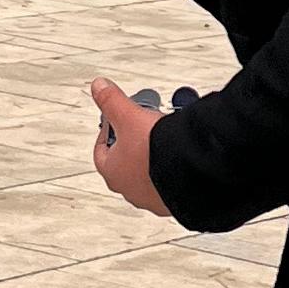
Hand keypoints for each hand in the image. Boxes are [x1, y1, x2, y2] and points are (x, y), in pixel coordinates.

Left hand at [88, 77, 172, 214]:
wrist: (190, 172)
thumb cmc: (154, 151)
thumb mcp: (129, 116)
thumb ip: (112, 100)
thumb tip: (98, 86)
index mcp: (113, 172)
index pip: (102, 152)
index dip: (107, 133)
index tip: (116, 122)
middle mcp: (130, 190)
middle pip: (126, 162)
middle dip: (135, 144)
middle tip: (145, 127)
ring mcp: (152, 198)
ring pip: (149, 174)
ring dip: (155, 158)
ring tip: (167, 139)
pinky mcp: (173, 201)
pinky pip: (170, 183)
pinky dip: (173, 170)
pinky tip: (181, 157)